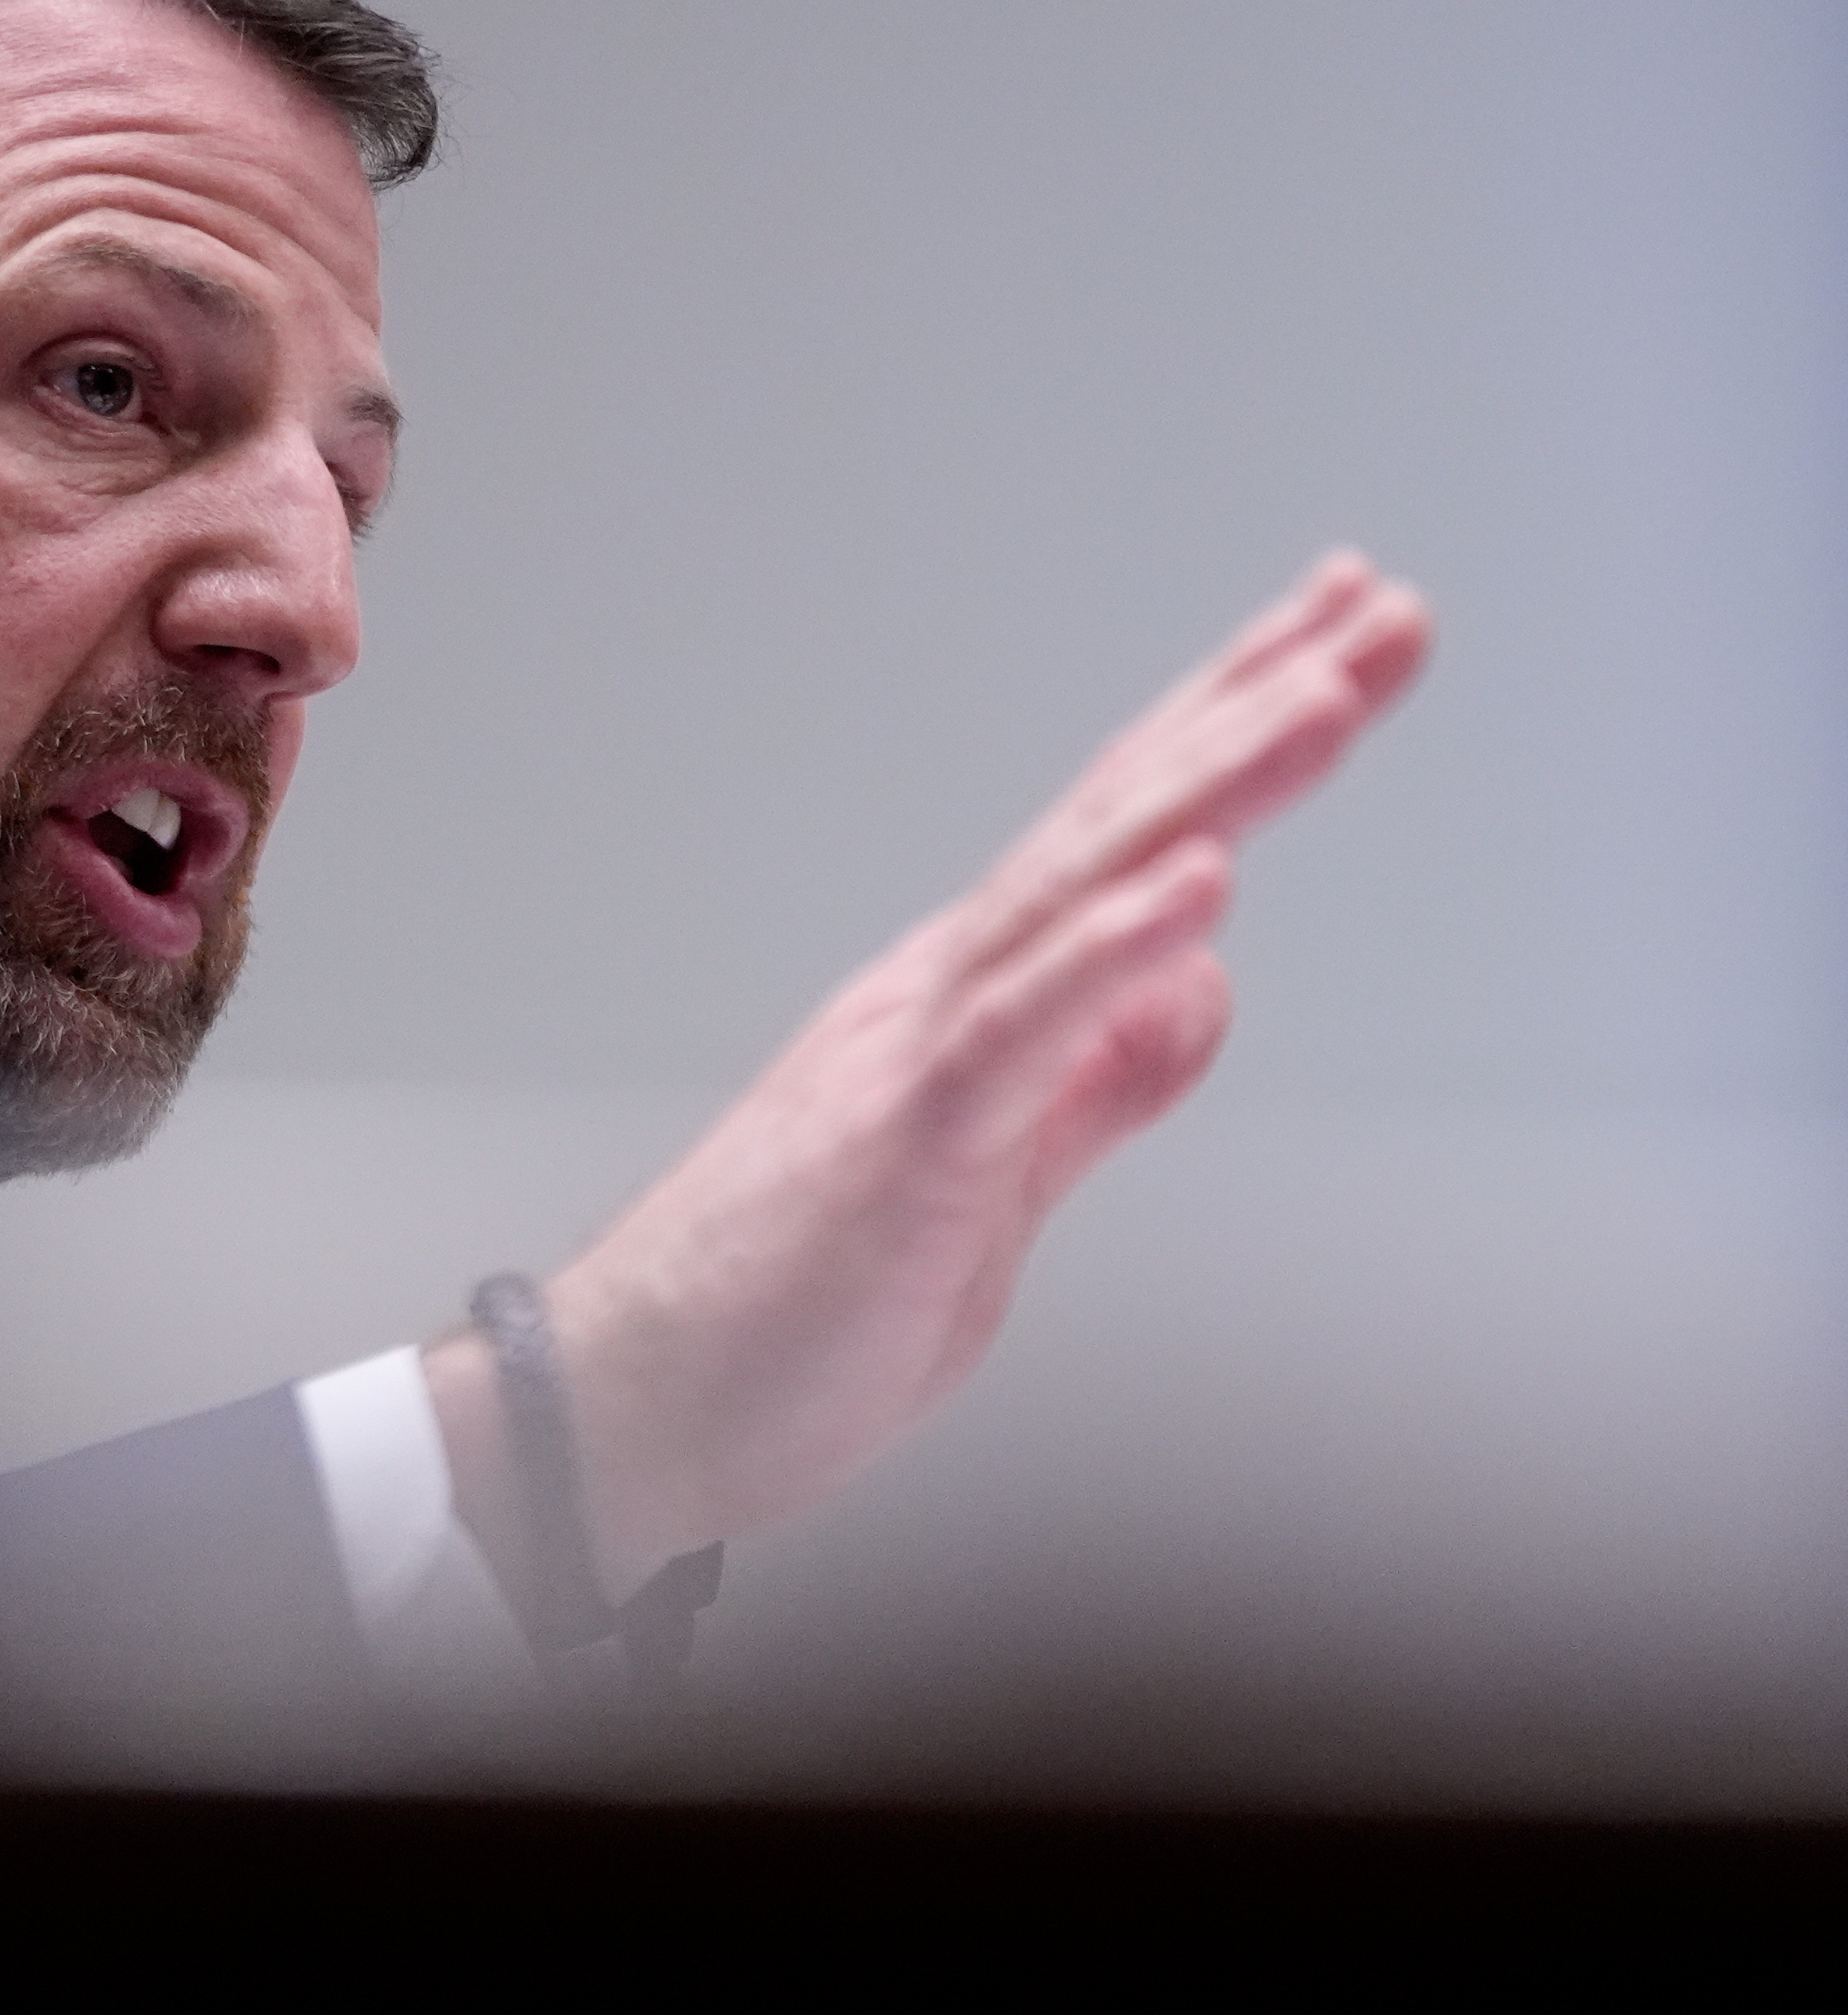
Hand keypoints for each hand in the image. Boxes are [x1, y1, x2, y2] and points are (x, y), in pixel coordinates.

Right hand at [428, 552, 1433, 1604]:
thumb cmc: (783, 1313)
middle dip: (1260, 708)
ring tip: (1325, 696)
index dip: (1232, 731)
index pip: (1127, 840)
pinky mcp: (905, 1141)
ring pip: (1080, 889)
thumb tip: (1202, 988)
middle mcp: (945, 992)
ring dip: (1212, 787)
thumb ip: (1098, 1086)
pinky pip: (1019, 1031)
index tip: (1335, 643)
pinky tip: (1200, 887)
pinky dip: (1109, 952)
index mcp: (974, 1005)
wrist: (631, 1405)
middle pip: (1122, 823)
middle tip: (1383, 609)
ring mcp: (919, 1053)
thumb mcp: (999, 1196)